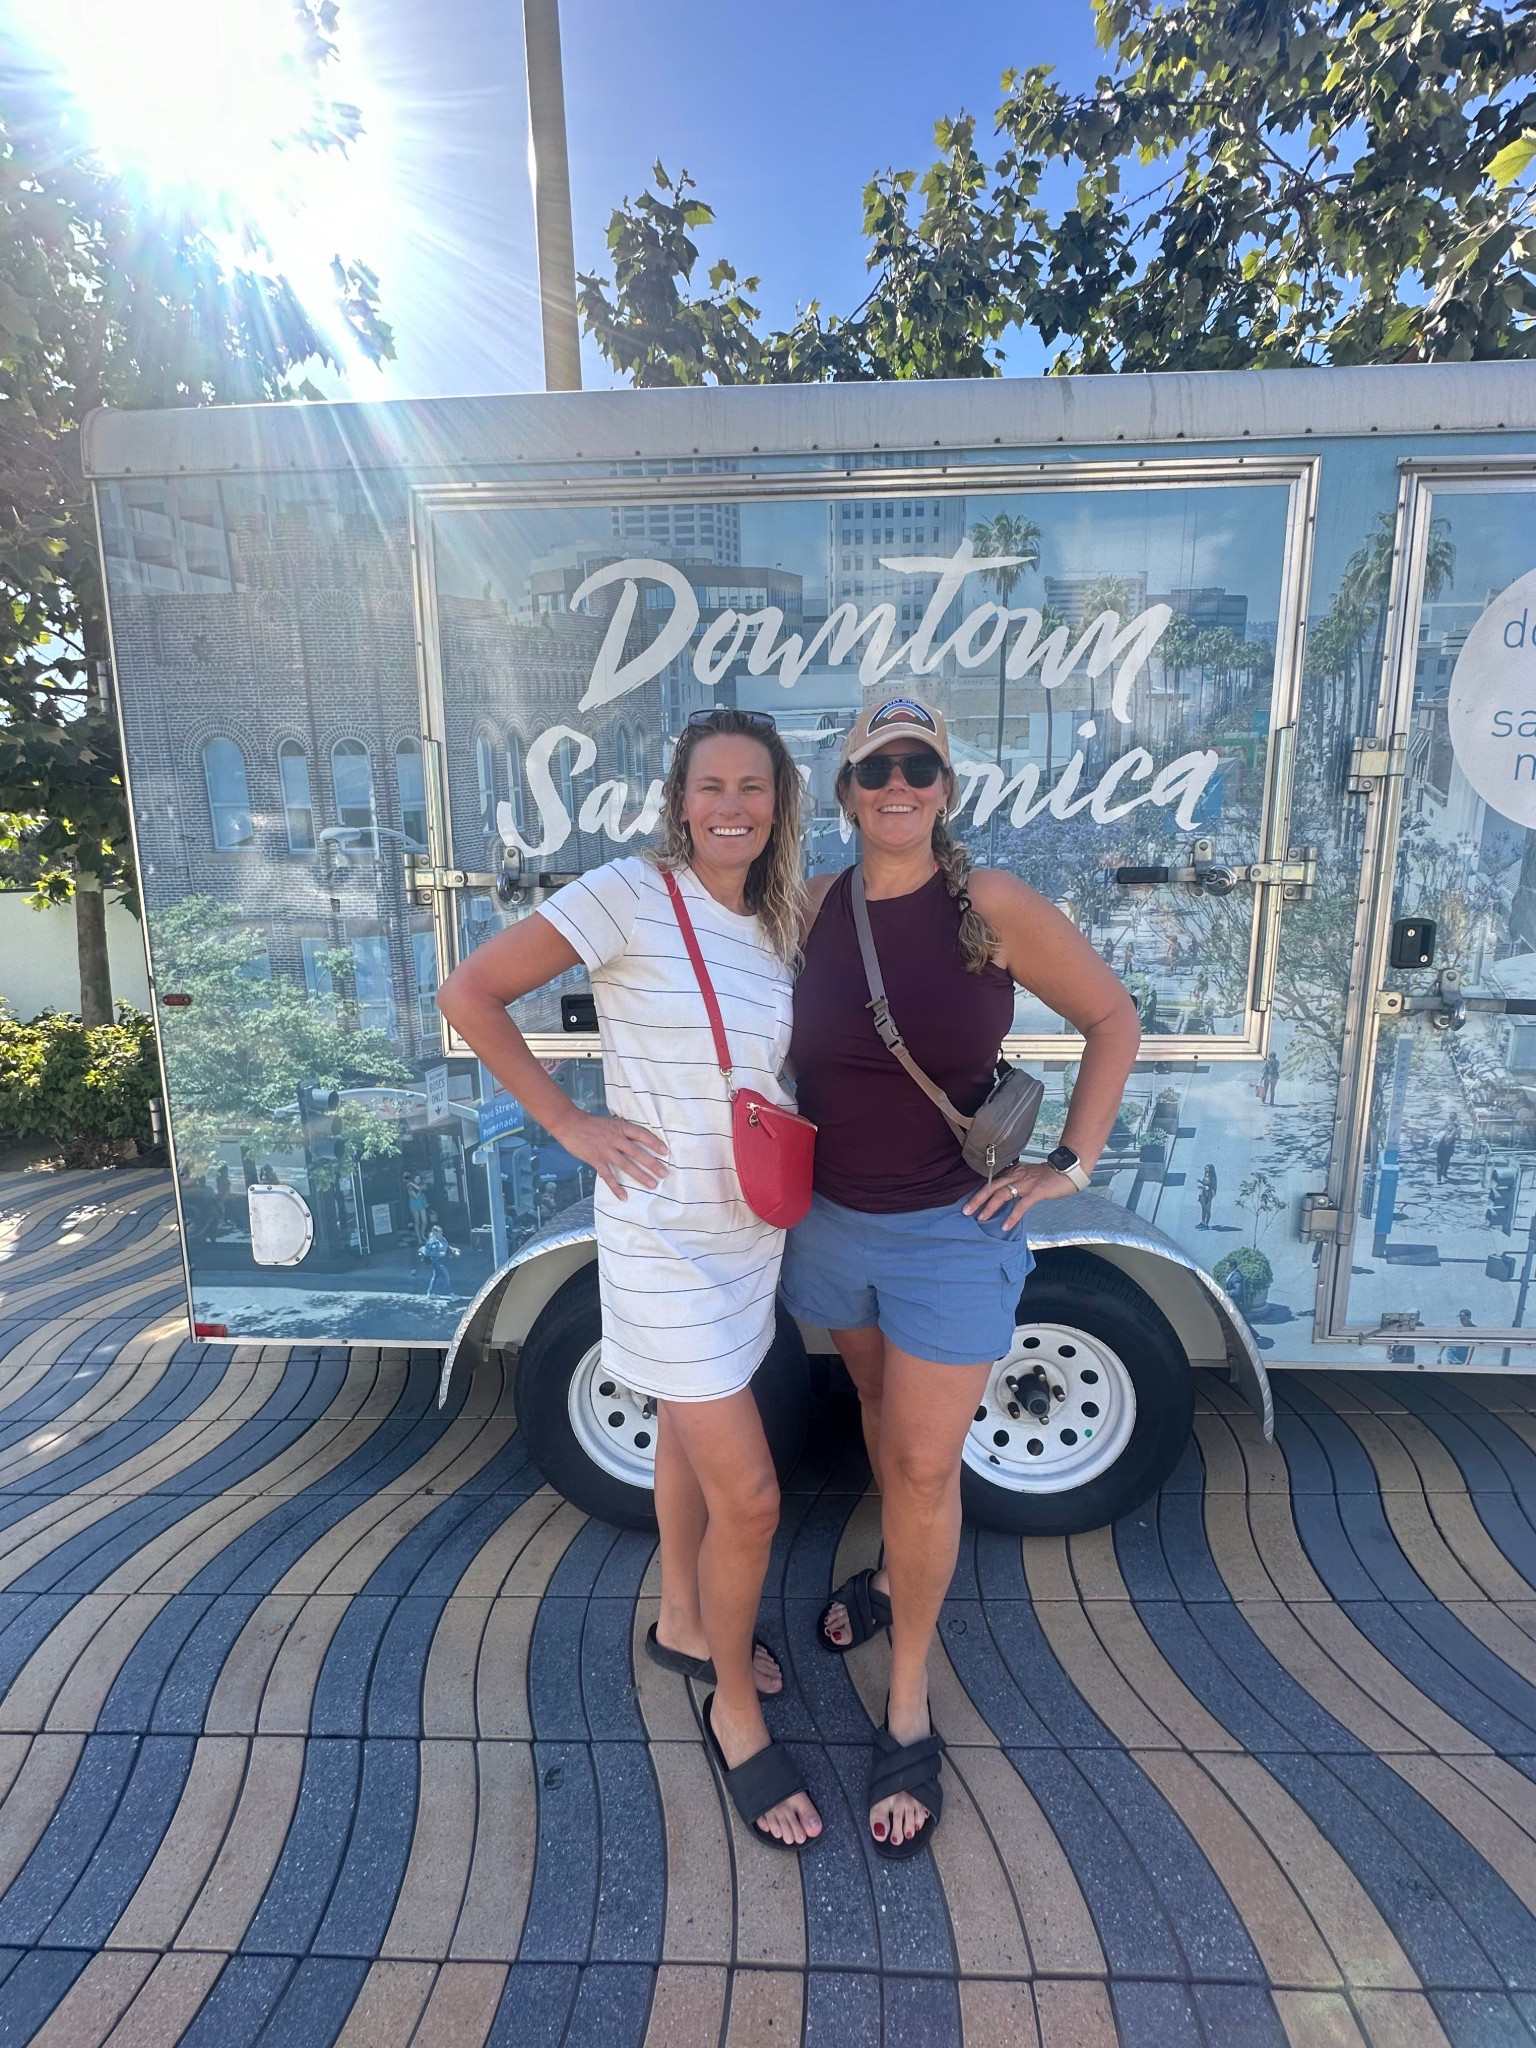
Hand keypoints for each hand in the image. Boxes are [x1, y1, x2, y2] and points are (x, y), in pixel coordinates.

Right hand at [557, 1107, 667, 1200]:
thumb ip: (623, 1132)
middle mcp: (615, 1139)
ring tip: (652, 1185)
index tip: (665, 1151)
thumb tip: (638, 1141)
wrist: (570, 1124)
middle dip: (652, 1164)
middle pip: (637, 1152)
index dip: (654, 1142)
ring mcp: (606, 1150)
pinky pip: (608, 1176)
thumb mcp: (611, 1123)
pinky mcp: (596, 1160)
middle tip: (664, 1173)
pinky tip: (624, 1197)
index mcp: (620, 1127)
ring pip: (626, 1165)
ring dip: (640, 1176)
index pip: (641, 1134)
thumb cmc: (592, 1123)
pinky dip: (616, 1187)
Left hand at [963, 1162, 1077, 1232]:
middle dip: (977, 1199)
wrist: (1068, 1169)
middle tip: (966, 1211)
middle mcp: (1017, 1176)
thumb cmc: (1050, 1175)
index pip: (992, 1181)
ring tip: (980, 1218)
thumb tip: (1005, 1193)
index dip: (979, 1191)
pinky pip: (1021, 1206)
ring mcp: (1026, 1184)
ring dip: (989, 1207)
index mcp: (1014, 1172)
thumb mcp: (1029, 1175)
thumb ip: (1017, 1182)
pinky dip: (1012, 1217)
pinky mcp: (1036, 1192)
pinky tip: (1005, 1226)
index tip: (968, 1201)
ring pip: (1002, 1194)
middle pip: (991, 1186)